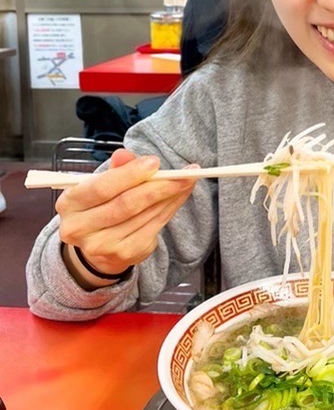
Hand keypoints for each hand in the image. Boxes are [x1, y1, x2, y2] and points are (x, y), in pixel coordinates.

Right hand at [56, 148, 195, 279]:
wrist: (98, 244)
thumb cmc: (100, 205)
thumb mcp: (100, 184)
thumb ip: (115, 169)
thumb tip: (124, 154)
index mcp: (70, 204)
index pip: (101, 187)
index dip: (130, 174)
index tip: (154, 162)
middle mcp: (80, 228)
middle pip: (125, 205)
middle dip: (157, 187)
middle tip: (181, 174)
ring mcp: (102, 246)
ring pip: (143, 216)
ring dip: (169, 197)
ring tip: (186, 181)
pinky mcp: (125, 254)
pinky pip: (153, 227)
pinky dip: (170, 209)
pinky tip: (179, 196)